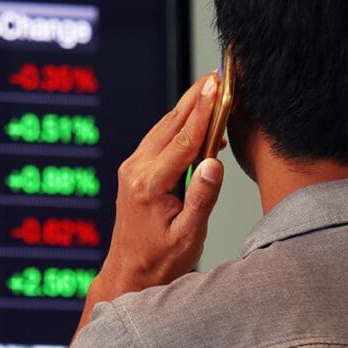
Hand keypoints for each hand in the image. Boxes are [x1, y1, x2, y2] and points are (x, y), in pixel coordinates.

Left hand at [45, 75, 224, 347]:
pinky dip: (177, 127)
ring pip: (162, 129)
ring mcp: (132, 169)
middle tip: (216, 76)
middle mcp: (136, 170)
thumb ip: (202, 197)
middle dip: (195, 99)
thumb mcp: (188, 235)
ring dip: (186, 108)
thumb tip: (214, 163)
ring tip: (209, 89)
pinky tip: (196, 123)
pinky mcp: (133, 171)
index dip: (204, 112)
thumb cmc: (160, 259)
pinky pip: (157, 140)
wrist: (130, 271)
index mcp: (150, 184)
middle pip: (170, 125)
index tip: (217, 87)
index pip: (183, 140)